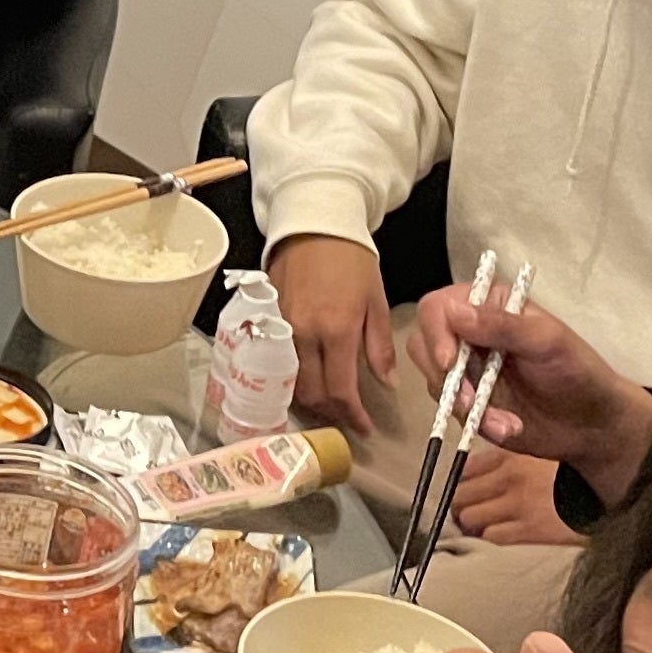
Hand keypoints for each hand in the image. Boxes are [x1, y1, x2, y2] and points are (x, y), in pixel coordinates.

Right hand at [268, 234, 394, 435]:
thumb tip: (386, 384)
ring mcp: (279, 330)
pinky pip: (276, 363)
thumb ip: (379, 347)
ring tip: (329, 403)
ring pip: (290, 382)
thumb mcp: (375, 301)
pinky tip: (305, 380)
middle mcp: (302, 335)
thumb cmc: (351, 260)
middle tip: (347, 417)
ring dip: (310, 399)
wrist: (314, 225)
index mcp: (335, 330)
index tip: (364, 427)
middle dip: (330, 413)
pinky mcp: (265, 322)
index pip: (340, 391)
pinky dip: (291, 379)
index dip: (352, 416)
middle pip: (311, 394)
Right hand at [415, 282, 651, 507]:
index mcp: (487, 305)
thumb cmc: (577, 370)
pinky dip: (477, 424)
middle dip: (444, 377)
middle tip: (471, 401)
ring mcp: (465, 371)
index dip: (436, 333)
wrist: (591, 424)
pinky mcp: (467, 403)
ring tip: (505, 422)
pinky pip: (451, 413)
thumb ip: (502, 325)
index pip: (438, 308)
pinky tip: (508, 428)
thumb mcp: (546, 341)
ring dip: (465, 406)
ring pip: (435, 383)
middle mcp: (469, 334)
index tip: (448, 362)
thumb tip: (454, 313)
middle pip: (423, 344)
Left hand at [447, 447, 574, 544]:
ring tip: (485, 529)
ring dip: (473, 526)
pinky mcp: (531, 529)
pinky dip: (491, 539)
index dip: (459, 484)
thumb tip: (486, 472)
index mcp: (513, 454)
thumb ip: (515, 458)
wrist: (615, 492)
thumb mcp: (546, 453)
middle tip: (471, 515)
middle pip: (458, 494)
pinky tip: (503, 537)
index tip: (464, 493)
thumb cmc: (582, 475)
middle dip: (461, 507)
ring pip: (468, 518)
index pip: (464, 468)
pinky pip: (492, 537)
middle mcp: (510, 476)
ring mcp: (518, 503)